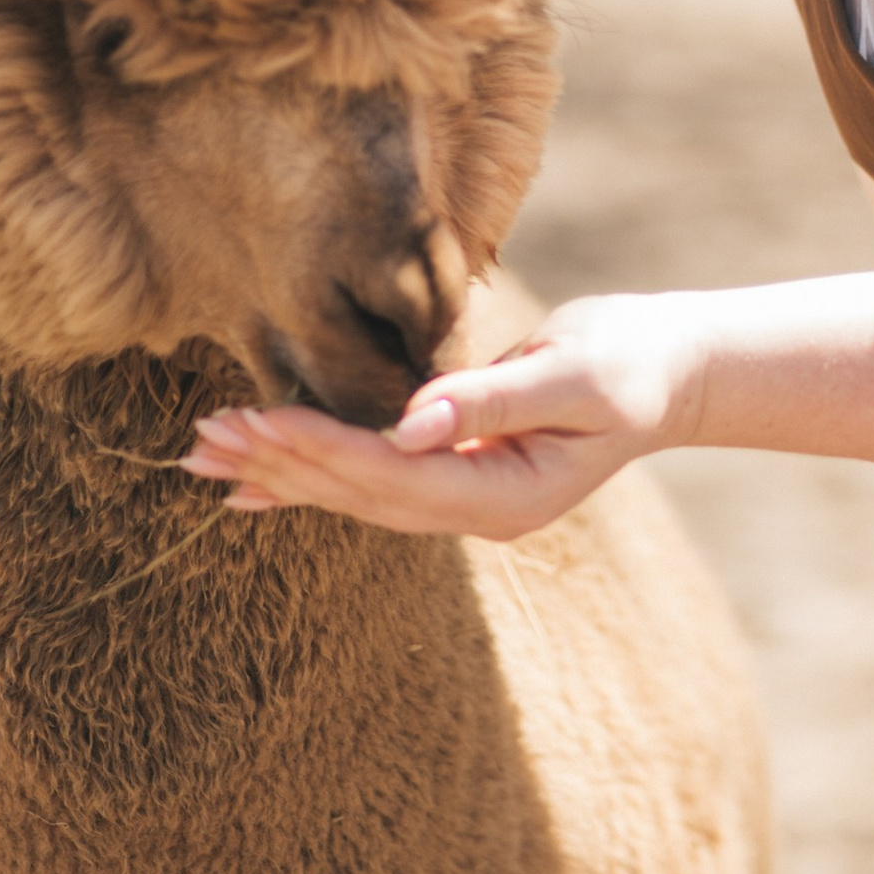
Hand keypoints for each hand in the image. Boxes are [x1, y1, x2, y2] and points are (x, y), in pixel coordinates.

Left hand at [177, 291, 709, 543]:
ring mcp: (464, 499)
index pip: (393, 478)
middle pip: (360, 497)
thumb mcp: (576, 373)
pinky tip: (254, 487)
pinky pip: (369, 482)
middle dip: (281, 464)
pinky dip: (311, 479)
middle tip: (205, 437)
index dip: (323, 448)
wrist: (668, 370)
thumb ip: (495, 399)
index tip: (258, 418)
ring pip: (354, 494)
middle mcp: (475, 512)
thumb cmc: (630, 361)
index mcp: (506, 496)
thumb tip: (414, 423)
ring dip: (281, 471)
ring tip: (205, 454)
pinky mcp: (453, 471)